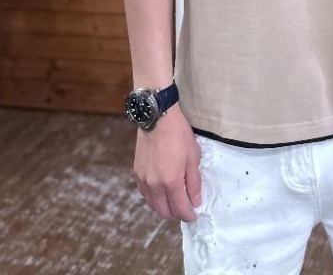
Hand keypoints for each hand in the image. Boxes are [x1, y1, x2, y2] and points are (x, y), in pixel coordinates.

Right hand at [132, 105, 202, 221]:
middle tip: (185, 208)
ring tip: (174, 200)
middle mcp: (154, 185)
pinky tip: (161, 191)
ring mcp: (144, 179)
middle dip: (176, 214)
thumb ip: (194, 182)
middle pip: (164, 212)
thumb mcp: (193, 157)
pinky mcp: (137, 172)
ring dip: (164, 207)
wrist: (157, 117)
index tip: (194, 214)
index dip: (189, 215)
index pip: (180, 209)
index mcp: (171, 181)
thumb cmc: (179, 135)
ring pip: (153, 205)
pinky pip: (145, 193)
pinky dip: (154, 197)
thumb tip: (196, 202)